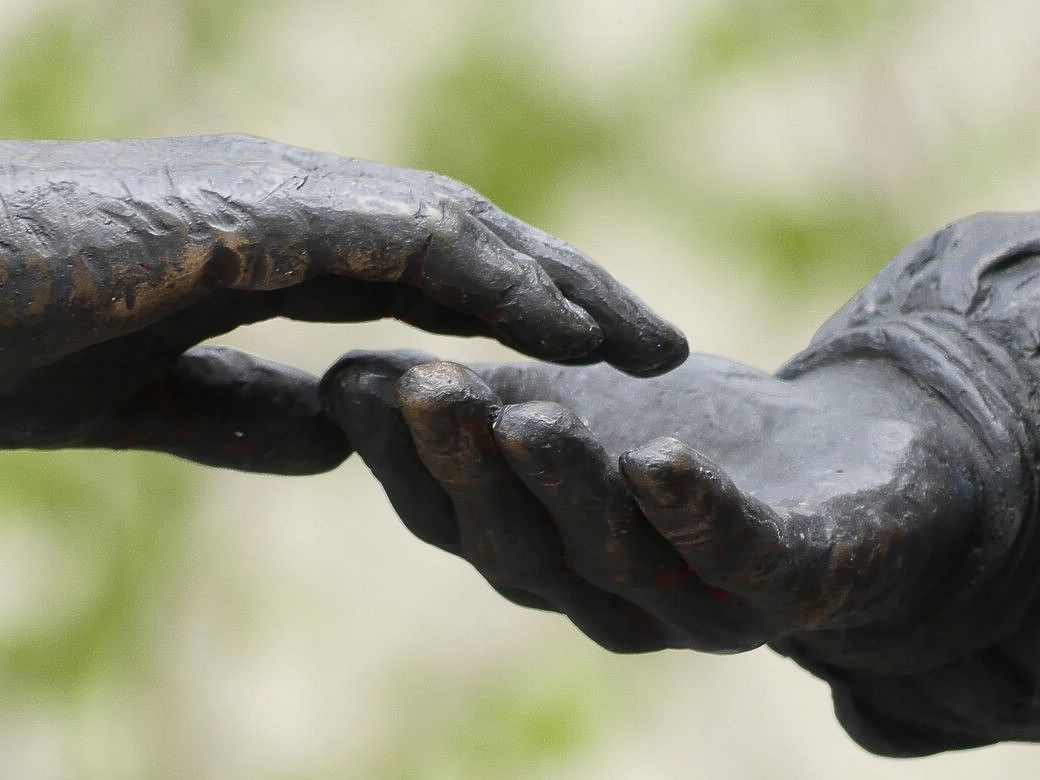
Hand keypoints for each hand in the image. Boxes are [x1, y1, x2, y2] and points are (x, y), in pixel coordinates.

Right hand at [0, 135, 684, 472]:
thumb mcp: (144, 389)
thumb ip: (238, 409)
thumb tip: (334, 444)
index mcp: (279, 245)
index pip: (435, 274)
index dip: (522, 315)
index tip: (595, 365)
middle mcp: (298, 206)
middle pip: (476, 246)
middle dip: (573, 294)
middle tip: (662, 347)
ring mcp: (281, 198)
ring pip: (465, 235)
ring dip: (562, 288)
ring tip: (648, 344)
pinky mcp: (253, 213)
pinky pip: (409, 242)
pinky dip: (494, 285)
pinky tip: (563, 333)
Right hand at [321, 350, 986, 666]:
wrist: (852, 474)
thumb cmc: (692, 439)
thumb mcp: (570, 410)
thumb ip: (479, 412)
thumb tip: (346, 382)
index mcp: (543, 555)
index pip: (453, 517)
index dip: (402, 458)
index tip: (356, 381)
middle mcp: (603, 593)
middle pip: (518, 547)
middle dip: (468, 468)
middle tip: (424, 387)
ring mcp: (696, 601)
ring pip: (611, 556)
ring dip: (563, 487)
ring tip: (521, 414)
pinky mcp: (789, 585)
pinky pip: (737, 559)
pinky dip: (693, 513)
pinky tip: (657, 458)